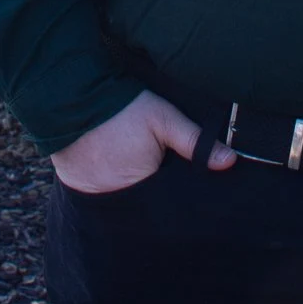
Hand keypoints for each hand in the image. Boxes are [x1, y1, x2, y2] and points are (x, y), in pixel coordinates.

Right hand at [51, 90, 234, 193]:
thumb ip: (194, 141)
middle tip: (160, 181)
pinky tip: (117, 177)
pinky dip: (110, 191)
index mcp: (143, 185)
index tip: (181, 184)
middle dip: (156, 200)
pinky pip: (101, 198)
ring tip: (139, 182)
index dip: (176, 194)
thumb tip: (229, 162)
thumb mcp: (164, 118)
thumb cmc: (123, 108)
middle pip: (145, 208)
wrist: (73, 95)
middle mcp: (118, 200)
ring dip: (132, 197)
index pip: (167, 202)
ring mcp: (96, 197)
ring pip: (124, 205)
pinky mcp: (79, 190)